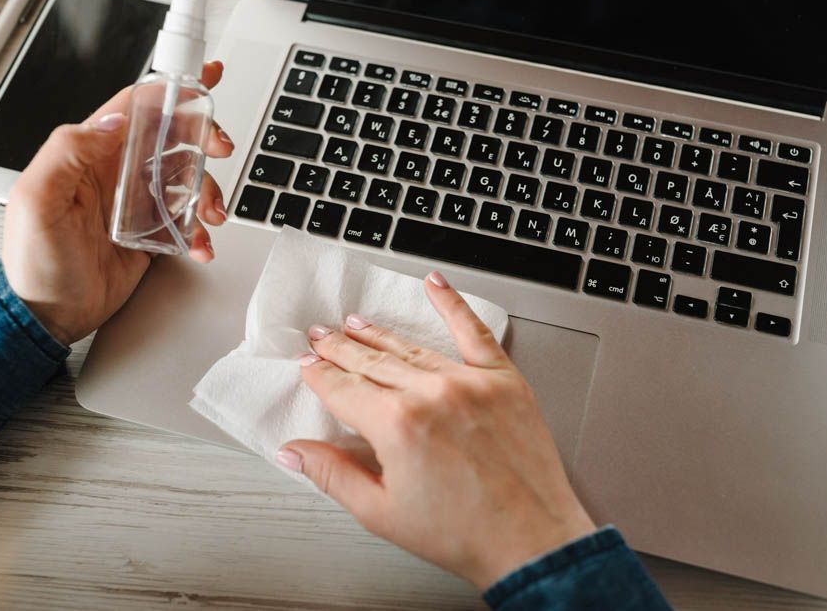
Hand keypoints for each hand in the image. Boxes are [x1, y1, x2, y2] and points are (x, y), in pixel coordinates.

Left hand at [2, 61, 233, 345]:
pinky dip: (200, 231)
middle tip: (220, 149)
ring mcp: (136, 203)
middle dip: (203, 137)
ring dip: (207, 191)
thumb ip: (68, 151)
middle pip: (171, 137)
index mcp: (88, 154)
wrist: (48, 316)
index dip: (170, 90)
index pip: (134, 108)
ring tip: (209, 215)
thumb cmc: (33, 262)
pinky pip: (187, 221)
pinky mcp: (152, 233)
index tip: (202, 81)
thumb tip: (112, 121)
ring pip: (188, 178)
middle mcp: (115, 172)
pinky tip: (198, 244)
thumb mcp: (36, 200)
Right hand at [279, 271, 595, 589]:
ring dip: (379, 334)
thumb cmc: (465, 534)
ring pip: (412, 348)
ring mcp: (470, 381)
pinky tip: (435, 286)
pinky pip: (474, 331)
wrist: (532, 540)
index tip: (307, 365)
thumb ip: (332, 474)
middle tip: (321, 336)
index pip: (343, 388)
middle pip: (372, 361)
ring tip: (357, 323)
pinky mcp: (504, 380)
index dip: (319, 375)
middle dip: (340, 347)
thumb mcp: (381, 513)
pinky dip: (452, 305)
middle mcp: (432, 393)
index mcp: (397, 424)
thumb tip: (294, 452)